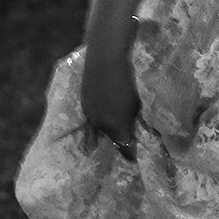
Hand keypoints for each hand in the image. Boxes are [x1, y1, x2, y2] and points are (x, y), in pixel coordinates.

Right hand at [80, 45, 140, 161]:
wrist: (105, 59)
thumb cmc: (126, 80)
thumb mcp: (135, 104)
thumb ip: (131, 122)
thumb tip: (132, 134)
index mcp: (115, 126)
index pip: (123, 148)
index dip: (129, 155)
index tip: (135, 159)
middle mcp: (99, 125)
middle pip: (110, 140)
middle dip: (118, 140)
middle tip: (128, 139)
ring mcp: (89, 114)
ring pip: (100, 129)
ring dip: (108, 129)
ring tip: (116, 124)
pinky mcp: (83, 104)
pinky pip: (93, 118)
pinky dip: (101, 117)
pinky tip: (107, 108)